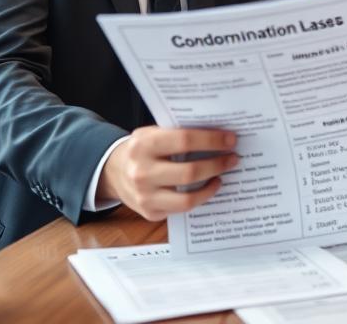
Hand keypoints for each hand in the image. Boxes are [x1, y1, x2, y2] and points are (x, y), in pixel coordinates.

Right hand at [98, 126, 238, 220]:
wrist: (113, 171)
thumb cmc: (143, 149)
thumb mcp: (153, 133)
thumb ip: (179, 133)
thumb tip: (220, 134)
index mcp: (143, 145)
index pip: (185, 140)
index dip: (212, 140)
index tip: (230, 140)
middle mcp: (141, 172)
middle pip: (190, 171)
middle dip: (217, 164)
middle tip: (233, 158)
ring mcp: (144, 196)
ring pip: (188, 197)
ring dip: (212, 185)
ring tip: (223, 174)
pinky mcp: (150, 213)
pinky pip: (182, 209)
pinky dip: (200, 198)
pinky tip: (209, 187)